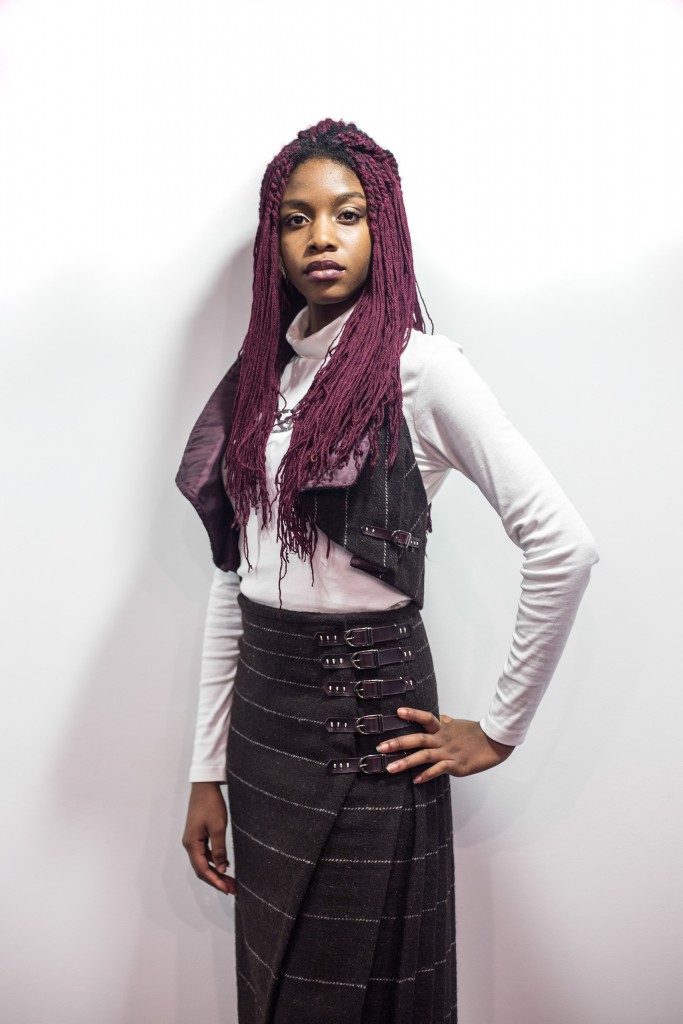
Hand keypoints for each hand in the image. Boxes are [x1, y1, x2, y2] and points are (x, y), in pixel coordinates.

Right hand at [182, 782, 235, 894]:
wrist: (204, 786)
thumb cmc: (211, 804)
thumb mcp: (218, 827)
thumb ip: (219, 849)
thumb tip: (222, 868)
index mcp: (192, 844)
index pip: (202, 869)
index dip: (215, 881)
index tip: (227, 890)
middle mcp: (189, 844)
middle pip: (201, 869)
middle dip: (216, 880)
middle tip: (232, 889)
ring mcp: (193, 840)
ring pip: (203, 862)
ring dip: (216, 872)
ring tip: (231, 880)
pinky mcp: (198, 835)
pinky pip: (205, 853)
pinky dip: (214, 861)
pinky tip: (225, 864)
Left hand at [375, 709, 514, 782]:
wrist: (496, 743)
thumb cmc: (476, 733)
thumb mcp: (459, 724)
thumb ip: (446, 722)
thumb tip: (439, 717)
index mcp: (443, 728)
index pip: (426, 718)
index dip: (412, 714)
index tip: (397, 712)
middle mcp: (443, 739)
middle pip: (418, 739)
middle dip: (398, 743)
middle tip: (380, 748)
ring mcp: (449, 753)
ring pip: (424, 756)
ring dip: (406, 762)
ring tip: (390, 768)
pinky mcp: (456, 766)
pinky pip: (438, 770)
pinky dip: (427, 775)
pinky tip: (416, 780)